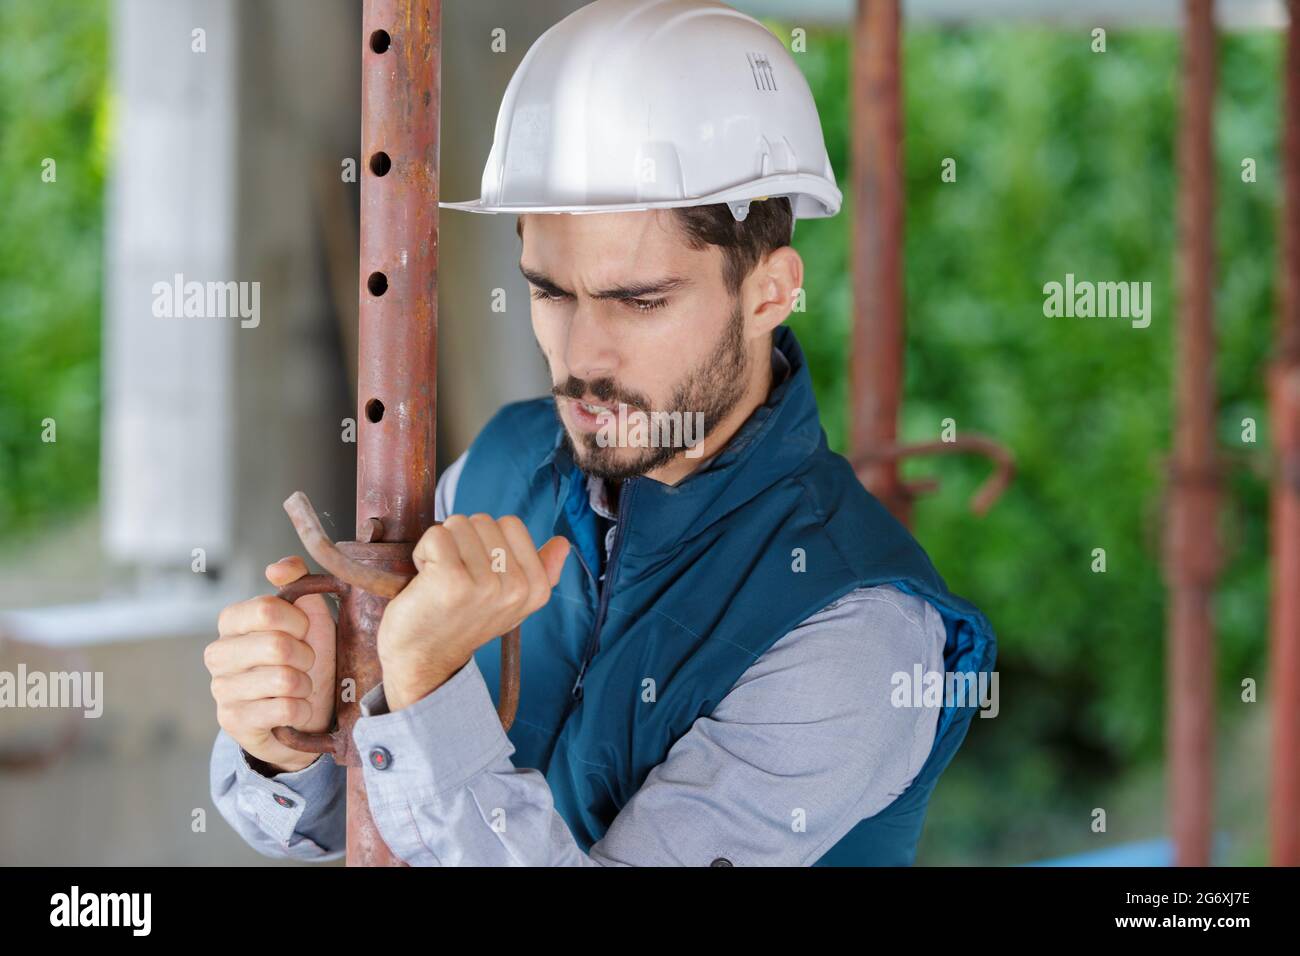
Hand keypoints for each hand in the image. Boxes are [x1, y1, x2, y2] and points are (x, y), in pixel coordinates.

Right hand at [205, 557, 337, 773]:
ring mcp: (221, 689)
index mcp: (232, 622)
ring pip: (284, 680)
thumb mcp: (309, 617)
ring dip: (305, 685)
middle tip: (304, 664)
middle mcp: (218, 653)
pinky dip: (302, 710)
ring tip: (299, 687)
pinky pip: (285, 709)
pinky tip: (295, 711)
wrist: (306, 714)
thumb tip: (277, 568)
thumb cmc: (306, 660)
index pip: (266, 609)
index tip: (304, 632)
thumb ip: (297, 583)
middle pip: (276, 646)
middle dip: (306, 657)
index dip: (299, 621)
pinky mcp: (232, 721)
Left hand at [378, 514, 569, 708]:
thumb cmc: (463, 622)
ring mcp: (485, 585)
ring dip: (442, 547)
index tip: (479, 571)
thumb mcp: (512, 601)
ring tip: (441, 579)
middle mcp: (517, 588)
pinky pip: (436, 534)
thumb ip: (540, 570)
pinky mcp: (451, 580)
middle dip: (463, 542)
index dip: (488, 540)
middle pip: (484, 520)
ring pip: (459, 524)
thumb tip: (563, 543)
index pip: (512, 524)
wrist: (424, 659)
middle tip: (457, 578)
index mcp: (536, 588)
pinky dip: (423, 552)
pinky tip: (426, 580)